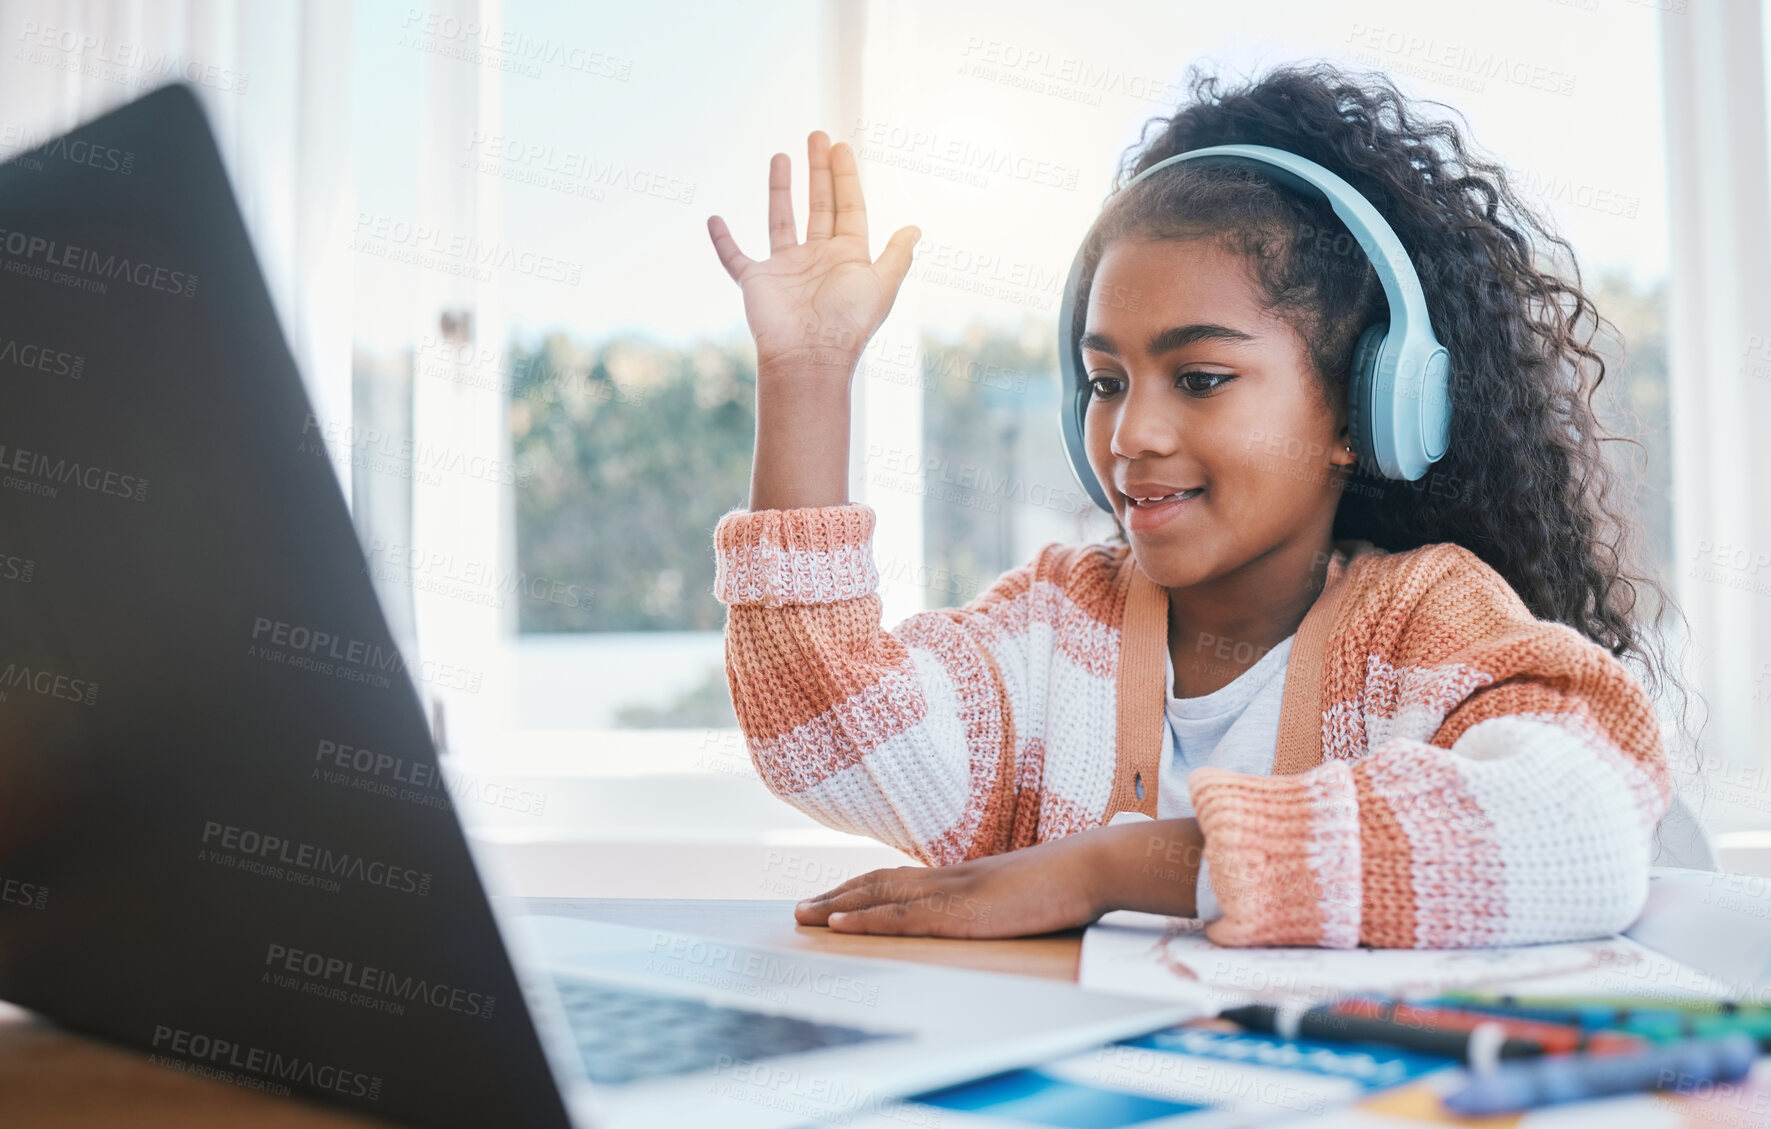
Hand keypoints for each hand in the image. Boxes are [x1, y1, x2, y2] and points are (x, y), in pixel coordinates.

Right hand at [706, 130, 919, 372]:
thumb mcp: (882, 285)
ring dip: (780, 189)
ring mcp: (785, 269)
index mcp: (848, 257)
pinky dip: (722, 240)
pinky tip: (714, 219)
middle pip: (819, 205)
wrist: (808, 356)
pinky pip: (734, 257)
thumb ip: (897, 255)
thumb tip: (915, 229)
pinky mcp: (756, 281)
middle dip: (818, 171)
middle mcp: (817, 259)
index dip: (845, 177)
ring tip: (781, 156)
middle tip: (818, 136)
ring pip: (781, 220)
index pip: (848, 207)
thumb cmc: (847, 322)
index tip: (841, 147)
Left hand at [794, 833, 1109, 938]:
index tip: (837, 897)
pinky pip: (903, 917)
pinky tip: (839, 924)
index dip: (866, 888)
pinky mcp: (962, 912)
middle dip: (838, 896)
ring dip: (838, 906)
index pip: (903, 879)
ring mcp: (954, 893)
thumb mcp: (1030, 897)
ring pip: (881, 897)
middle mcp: (951, 878)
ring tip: (804, 916)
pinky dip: (866, 919)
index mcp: (967, 877)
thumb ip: (1007, 905)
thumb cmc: (1073, 884)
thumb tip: (1001, 915)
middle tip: (801, 908)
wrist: (1094, 866)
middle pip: (880, 883)